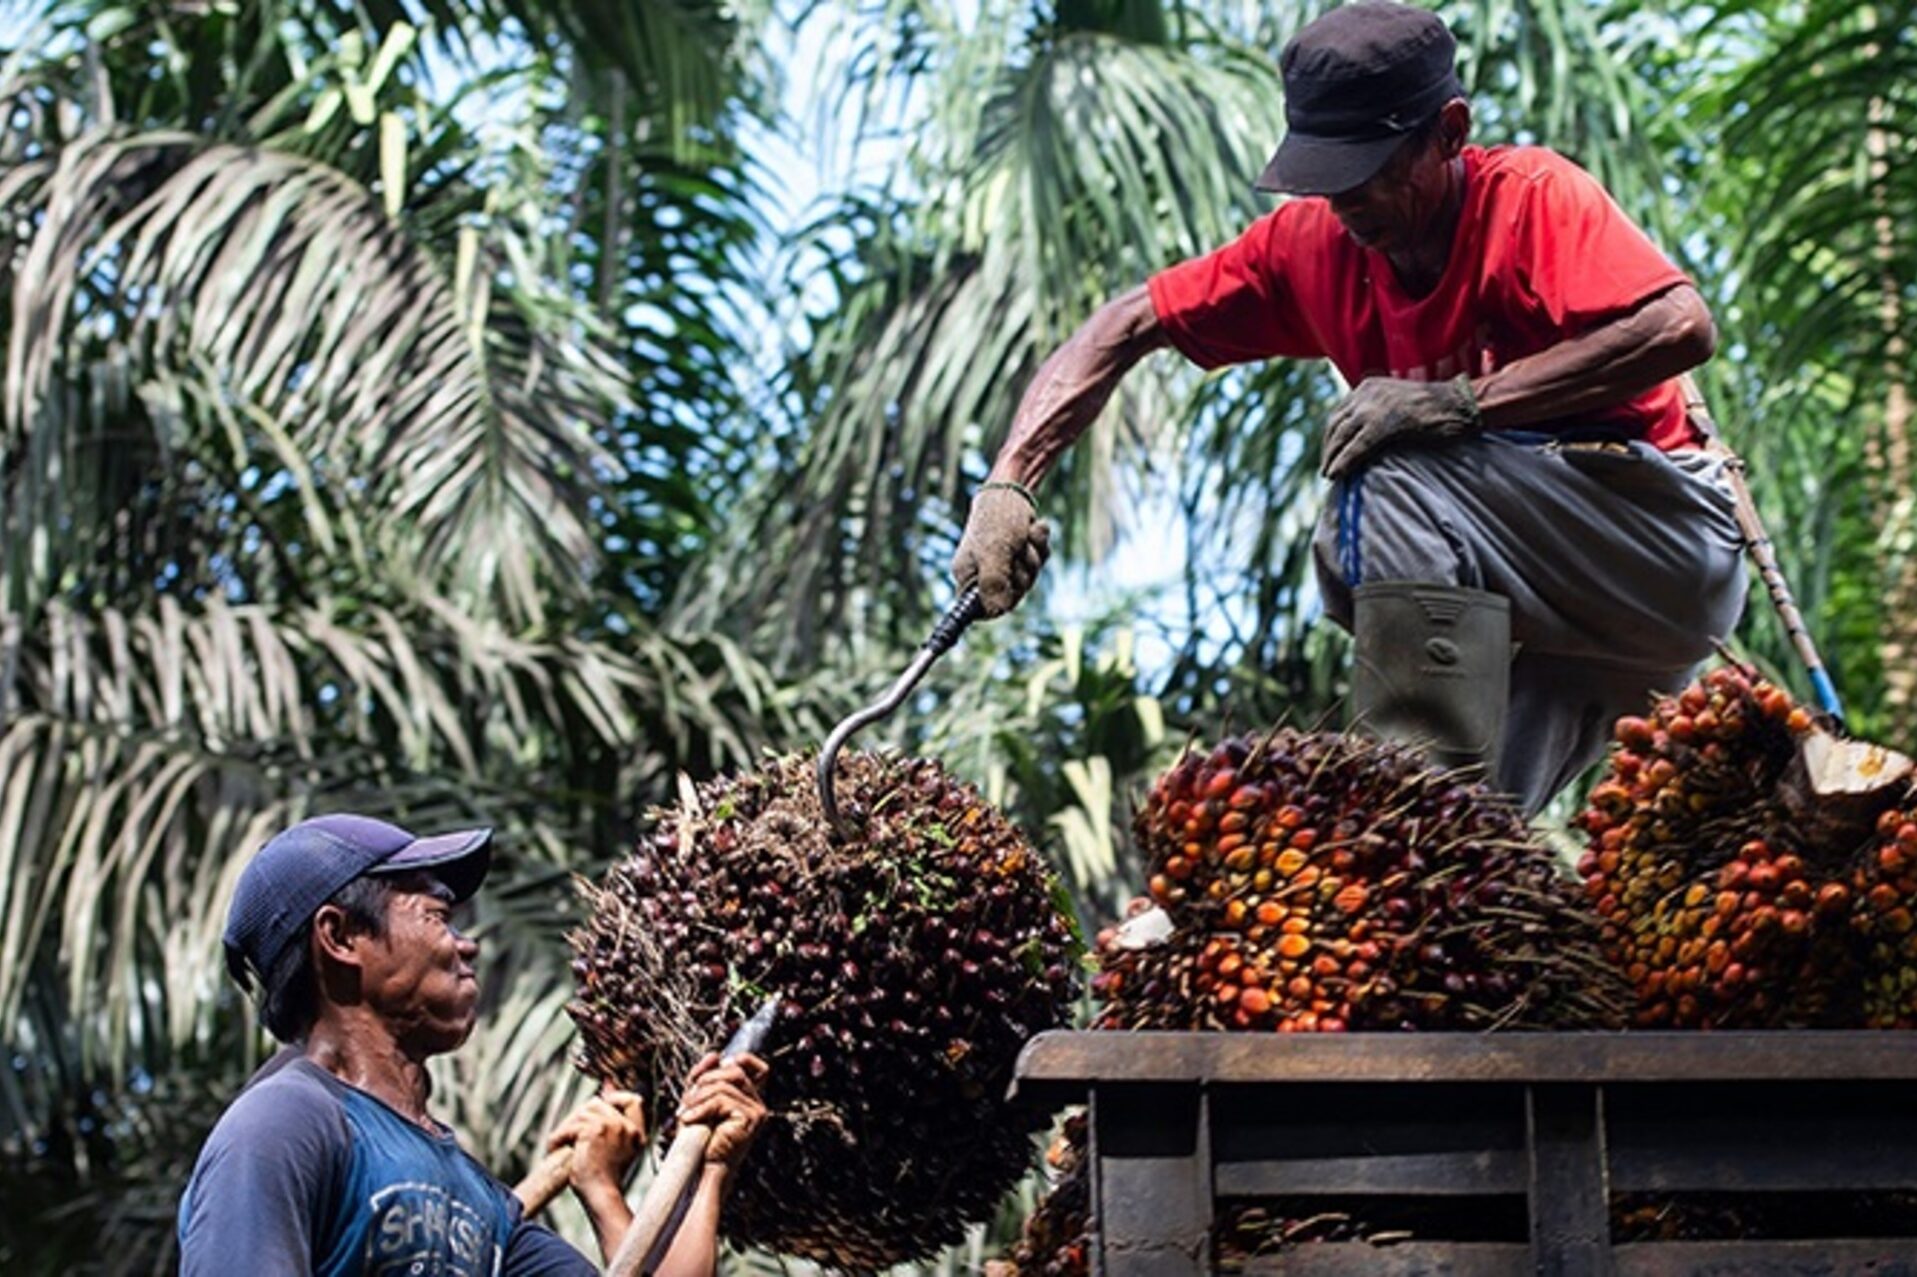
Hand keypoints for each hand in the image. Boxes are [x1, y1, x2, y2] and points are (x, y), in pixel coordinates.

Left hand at [547, 1087, 646, 1204]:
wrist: (601, 1195)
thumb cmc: (604, 1181)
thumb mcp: (615, 1153)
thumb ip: (611, 1130)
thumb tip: (602, 1097)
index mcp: (636, 1133)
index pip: (632, 1100)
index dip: (615, 1097)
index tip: (601, 1101)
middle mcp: (626, 1126)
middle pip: (598, 1103)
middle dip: (579, 1116)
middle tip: (568, 1134)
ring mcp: (612, 1126)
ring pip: (581, 1113)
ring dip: (565, 1129)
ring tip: (559, 1144)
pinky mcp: (594, 1130)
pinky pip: (570, 1126)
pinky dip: (558, 1137)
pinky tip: (554, 1148)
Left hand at [677, 1051, 768, 1172]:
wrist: (702, 1168)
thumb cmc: (700, 1138)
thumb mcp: (699, 1101)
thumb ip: (705, 1078)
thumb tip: (715, 1054)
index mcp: (749, 1099)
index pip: (757, 1067)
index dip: (740, 1059)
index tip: (717, 1066)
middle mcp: (758, 1104)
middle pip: (735, 1071)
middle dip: (706, 1079)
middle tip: (689, 1098)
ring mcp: (757, 1111)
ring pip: (725, 1084)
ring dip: (699, 1096)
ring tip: (685, 1112)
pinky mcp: (750, 1119)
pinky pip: (722, 1100)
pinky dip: (700, 1108)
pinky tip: (689, 1119)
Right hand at [952, 483, 1050, 616]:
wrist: (1012, 487)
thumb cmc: (997, 518)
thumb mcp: (995, 552)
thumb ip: (994, 583)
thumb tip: (996, 612)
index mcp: (968, 576)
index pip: (982, 608)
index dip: (1002, 601)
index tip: (1012, 586)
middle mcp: (983, 572)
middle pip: (1013, 594)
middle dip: (1024, 571)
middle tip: (1019, 552)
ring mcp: (1003, 562)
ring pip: (1029, 577)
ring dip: (1034, 555)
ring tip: (1025, 535)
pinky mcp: (1020, 551)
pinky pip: (1038, 561)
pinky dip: (1040, 545)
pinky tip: (1033, 528)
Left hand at [1321, 374, 1478, 479]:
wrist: (1460, 404)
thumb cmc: (1436, 407)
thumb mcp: (1398, 402)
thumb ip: (1379, 411)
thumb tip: (1362, 436)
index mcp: (1368, 386)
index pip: (1339, 413)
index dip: (1331, 435)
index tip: (1329, 452)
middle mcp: (1366, 393)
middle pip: (1335, 424)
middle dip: (1328, 448)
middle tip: (1326, 468)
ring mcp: (1374, 407)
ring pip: (1342, 436)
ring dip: (1332, 458)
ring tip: (1329, 475)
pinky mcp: (1384, 424)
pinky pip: (1356, 447)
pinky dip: (1344, 462)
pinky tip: (1337, 475)